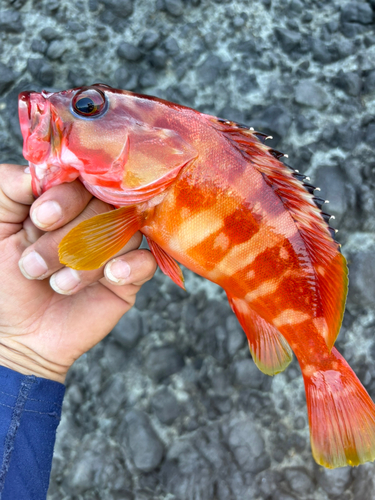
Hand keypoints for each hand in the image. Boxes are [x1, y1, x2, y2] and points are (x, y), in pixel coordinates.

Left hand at [0, 164, 156, 382]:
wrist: (16, 334)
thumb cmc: (0, 279)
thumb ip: (8, 187)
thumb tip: (42, 168)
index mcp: (63, 200)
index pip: (82, 179)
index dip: (65, 196)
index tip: (39, 219)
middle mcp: (92, 218)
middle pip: (105, 205)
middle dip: (68, 238)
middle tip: (34, 265)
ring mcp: (113, 247)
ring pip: (124, 232)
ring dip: (88, 260)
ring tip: (58, 284)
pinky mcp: (129, 277)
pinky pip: (146, 261)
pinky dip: (129, 266)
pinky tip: (110, 277)